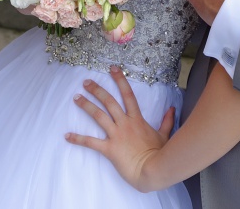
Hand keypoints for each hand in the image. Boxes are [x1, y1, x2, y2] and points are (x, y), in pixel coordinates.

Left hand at [65, 67, 172, 191]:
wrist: (152, 170)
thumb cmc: (159, 153)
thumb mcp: (165, 135)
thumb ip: (167, 121)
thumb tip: (171, 109)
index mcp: (137, 119)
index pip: (127, 94)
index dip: (120, 80)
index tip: (112, 69)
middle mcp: (125, 123)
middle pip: (109, 101)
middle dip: (97, 90)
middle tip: (86, 82)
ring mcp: (116, 135)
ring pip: (99, 116)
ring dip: (86, 106)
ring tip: (76, 98)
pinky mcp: (109, 149)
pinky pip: (91, 142)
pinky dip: (78, 139)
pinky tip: (67, 136)